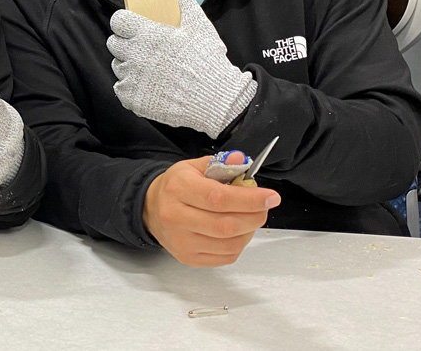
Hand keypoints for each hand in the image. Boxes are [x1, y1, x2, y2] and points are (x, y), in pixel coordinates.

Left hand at [108, 0, 256, 137]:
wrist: (214, 98)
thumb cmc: (207, 59)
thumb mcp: (198, 24)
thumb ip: (182, 1)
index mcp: (147, 34)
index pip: (118, 21)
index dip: (124, 22)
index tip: (132, 26)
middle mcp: (135, 55)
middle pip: (113, 43)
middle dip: (125, 43)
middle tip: (144, 48)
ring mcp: (132, 78)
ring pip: (118, 66)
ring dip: (130, 65)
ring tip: (151, 69)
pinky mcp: (132, 98)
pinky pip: (121, 87)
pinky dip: (132, 87)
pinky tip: (150, 86)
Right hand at [143, 153, 280, 266]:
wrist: (150, 208)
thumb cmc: (176, 187)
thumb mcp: (194, 166)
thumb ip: (221, 164)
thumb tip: (242, 162)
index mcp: (178, 189)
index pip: (219, 198)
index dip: (249, 199)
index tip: (270, 197)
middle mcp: (176, 217)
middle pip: (226, 225)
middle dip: (254, 217)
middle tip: (264, 207)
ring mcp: (181, 241)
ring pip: (229, 244)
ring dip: (249, 232)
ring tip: (249, 218)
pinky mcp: (188, 258)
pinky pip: (225, 257)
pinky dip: (239, 245)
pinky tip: (237, 232)